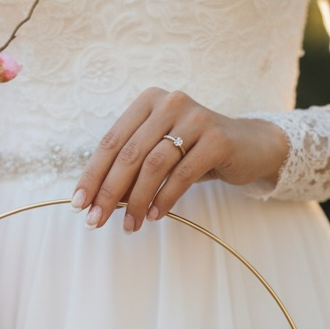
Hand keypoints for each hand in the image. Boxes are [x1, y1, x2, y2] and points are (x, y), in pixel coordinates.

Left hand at [71, 87, 288, 232]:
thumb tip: (99, 200)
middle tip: (95, 221)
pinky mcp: (216, 138)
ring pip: (153, 165)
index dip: (92, 175)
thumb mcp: (161, 154)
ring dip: (137, 201)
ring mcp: (195, 117)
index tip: (79, 204)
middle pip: (129, 154)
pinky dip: (164, 199)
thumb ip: (133, 169)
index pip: (112, 141)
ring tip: (130, 226)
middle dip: (108, 192)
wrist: (250, 147)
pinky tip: (155, 216)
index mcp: (148, 102)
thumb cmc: (196, 152)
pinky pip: (182, 174)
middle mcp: (169, 103)